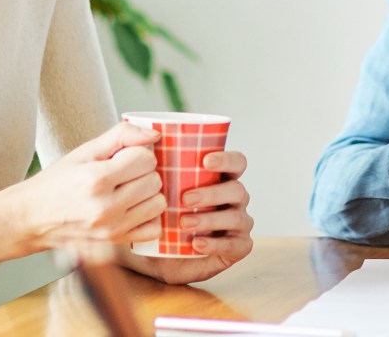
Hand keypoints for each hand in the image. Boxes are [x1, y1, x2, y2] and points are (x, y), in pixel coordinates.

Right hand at [0, 122, 165, 254]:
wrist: (32, 218)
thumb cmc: (58, 182)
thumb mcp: (84, 151)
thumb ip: (120, 136)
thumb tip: (155, 134)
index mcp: (96, 179)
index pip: (145, 159)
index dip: (137, 153)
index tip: (123, 157)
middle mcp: (106, 207)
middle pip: (154, 180)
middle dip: (143, 173)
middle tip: (124, 174)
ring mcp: (112, 229)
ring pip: (158, 204)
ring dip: (148, 194)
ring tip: (128, 190)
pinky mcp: (115, 243)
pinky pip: (154, 229)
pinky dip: (148, 217)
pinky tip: (132, 209)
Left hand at [119, 150, 253, 283]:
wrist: (157, 254)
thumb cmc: (159, 214)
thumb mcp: (149, 188)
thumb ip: (151, 161)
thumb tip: (151, 134)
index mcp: (221, 178)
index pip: (237, 162)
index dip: (227, 159)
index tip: (204, 161)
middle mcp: (234, 198)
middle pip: (237, 189)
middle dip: (212, 192)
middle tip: (184, 198)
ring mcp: (239, 223)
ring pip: (237, 217)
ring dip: (210, 219)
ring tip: (183, 223)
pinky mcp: (237, 247)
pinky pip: (236, 244)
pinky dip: (216, 244)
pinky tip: (196, 243)